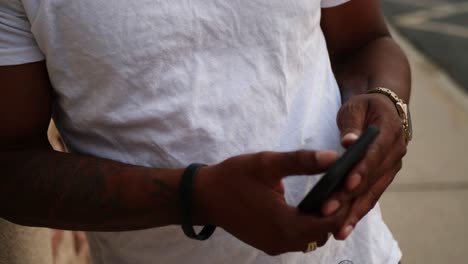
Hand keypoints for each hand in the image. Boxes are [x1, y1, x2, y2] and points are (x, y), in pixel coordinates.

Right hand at [194, 150, 348, 255]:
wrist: (204, 197)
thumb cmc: (234, 178)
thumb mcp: (267, 163)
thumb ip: (301, 161)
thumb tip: (334, 157)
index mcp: (285, 224)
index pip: (330, 222)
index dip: (343, 204)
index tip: (347, 184)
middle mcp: (283, 241)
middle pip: (324, 233)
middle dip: (335, 212)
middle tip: (338, 187)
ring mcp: (275, 245)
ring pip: (312, 238)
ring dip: (321, 220)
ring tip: (324, 195)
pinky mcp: (268, 244)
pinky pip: (298, 239)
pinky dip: (307, 225)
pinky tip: (305, 206)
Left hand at [322, 93, 406, 239]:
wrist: (382, 109)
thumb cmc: (364, 106)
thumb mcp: (355, 107)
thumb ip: (351, 124)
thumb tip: (348, 142)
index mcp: (390, 132)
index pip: (375, 154)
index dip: (362, 170)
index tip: (347, 184)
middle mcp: (395, 153)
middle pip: (372, 179)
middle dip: (350, 197)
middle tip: (328, 212)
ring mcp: (391, 167)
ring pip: (372, 193)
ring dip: (354, 212)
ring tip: (338, 231)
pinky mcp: (383, 177)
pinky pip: (371, 196)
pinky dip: (358, 211)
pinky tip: (344, 226)